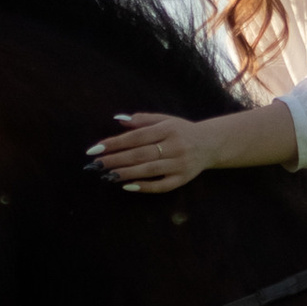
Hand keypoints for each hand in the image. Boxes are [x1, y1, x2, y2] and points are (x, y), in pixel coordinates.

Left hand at [88, 112, 211, 193]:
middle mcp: (175, 146)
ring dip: (125, 173)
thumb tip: (118, 119)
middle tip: (95, 165)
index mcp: (168, 129)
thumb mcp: (165, 119)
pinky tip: (127, 186)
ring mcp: (180, 164)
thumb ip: (142, 120)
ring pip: (148, 170)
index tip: (95, 149)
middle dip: (115, 160)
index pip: (136, 137)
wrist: (211, 144)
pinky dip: (144, 186)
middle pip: (140, 154)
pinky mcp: (183, 179)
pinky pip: (161, 186)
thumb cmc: (181, 131)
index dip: (114, 143)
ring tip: (106, 175)